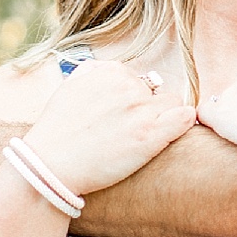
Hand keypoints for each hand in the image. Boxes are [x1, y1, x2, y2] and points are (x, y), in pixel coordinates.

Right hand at [22, 61, 195, 194]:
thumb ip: (93, 71)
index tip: (121, 118)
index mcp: (111, 72)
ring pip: (172, 104)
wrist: (51, 165)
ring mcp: (140, 110)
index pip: (138, 79)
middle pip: (156, 91)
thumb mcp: (70, 87)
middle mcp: (128, 86)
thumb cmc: (58, 131)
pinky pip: (185, 117)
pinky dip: (183, 123)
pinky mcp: (150, 135)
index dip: (133, 100)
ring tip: (144, 138)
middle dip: (146, 108)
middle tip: (129, 131)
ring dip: (163, 118)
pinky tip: (172, 133)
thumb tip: (114, 71)